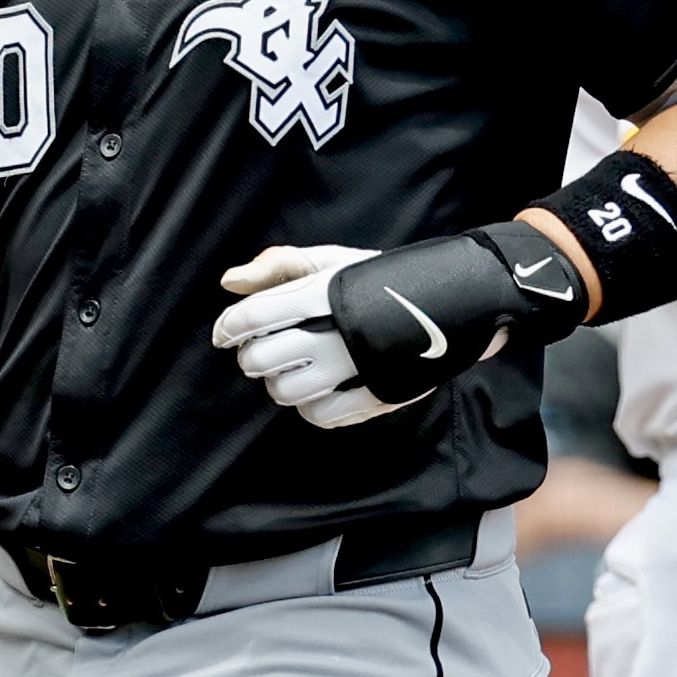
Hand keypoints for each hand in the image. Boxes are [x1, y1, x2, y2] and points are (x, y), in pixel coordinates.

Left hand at [212, 245, 417, 427]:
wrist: (453, 300)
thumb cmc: (378, 280)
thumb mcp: (333, 260)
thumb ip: (280, 266)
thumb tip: (230, 282)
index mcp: (324, 290)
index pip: (254, 316)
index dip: (228, 327)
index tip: (223, 335)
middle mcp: (339, 330)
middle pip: (262, 359)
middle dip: (250, 357)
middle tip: (260, 352)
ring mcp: (359, 366)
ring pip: (285, 392)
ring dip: (277, 383)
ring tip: (290, 370)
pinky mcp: (378, 394)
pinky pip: (319, 416)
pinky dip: (308, 406)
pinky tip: (315, 390)